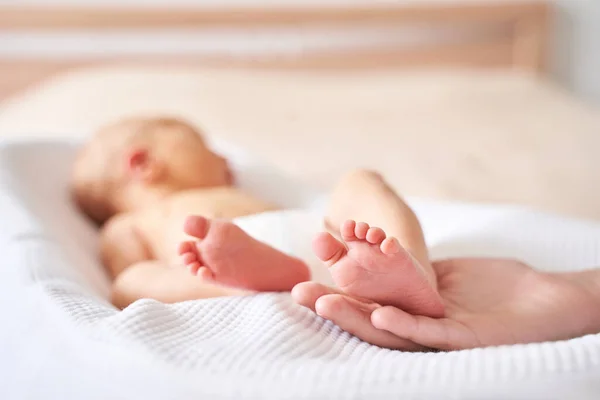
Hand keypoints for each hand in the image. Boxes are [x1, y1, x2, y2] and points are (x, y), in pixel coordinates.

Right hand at [293, 258, 599, 350]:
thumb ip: (416, 270)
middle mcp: (423, 328)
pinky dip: (402, 325)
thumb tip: (381, 253)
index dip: (338, 291)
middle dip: (334, 306)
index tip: (307, 276)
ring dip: (357, 318)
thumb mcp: (448, 272)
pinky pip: (429, 334)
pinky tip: (379, 314)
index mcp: (416, 311)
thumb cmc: (502, 286)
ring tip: (325, 304)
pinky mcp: (465, 340)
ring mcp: (443, 336)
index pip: (368, 302)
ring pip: (392, 331)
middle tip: (298, 294)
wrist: (552, 297)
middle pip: (370, 319)